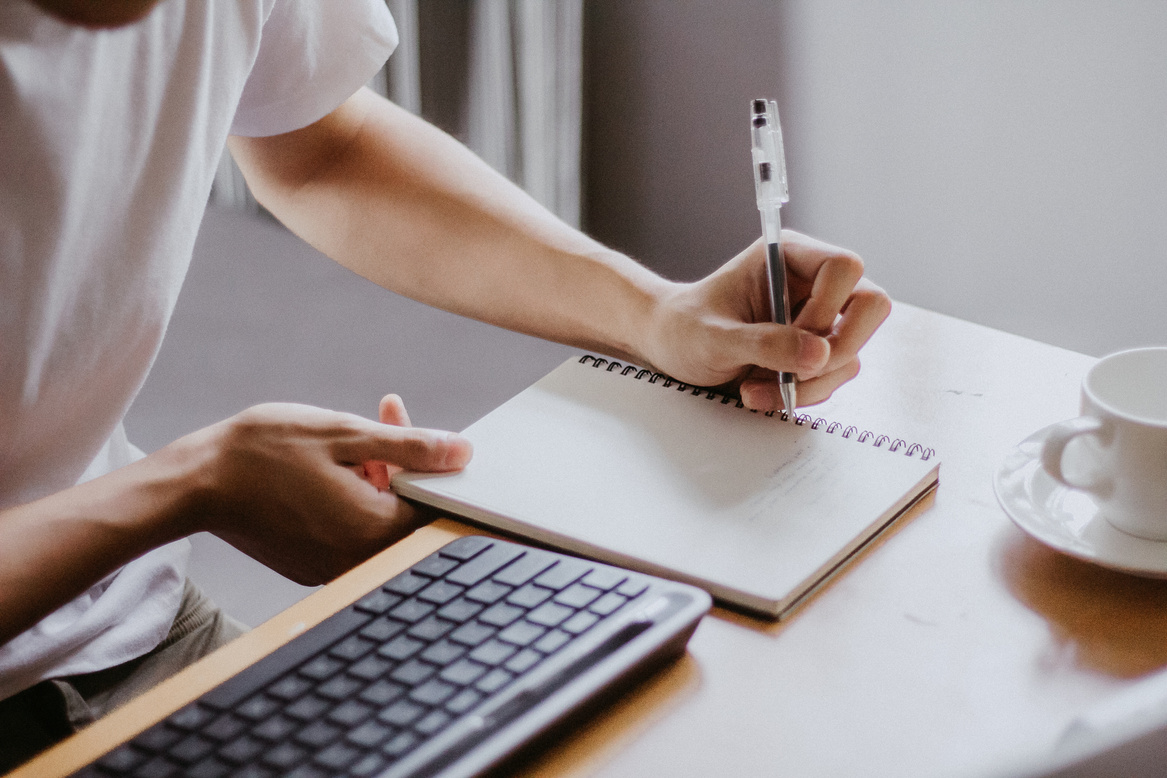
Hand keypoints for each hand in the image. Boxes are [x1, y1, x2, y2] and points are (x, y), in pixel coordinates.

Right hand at [178, 397, 471, 584]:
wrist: (196, 484)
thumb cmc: (264, 452)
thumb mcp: (345, 434)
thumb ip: (410, 447)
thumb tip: (462, 453)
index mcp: (374, 530)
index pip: (433, 502)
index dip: (430, 461)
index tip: (410, 428)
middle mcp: (358, 559)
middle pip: (407, 510)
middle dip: (402, 461)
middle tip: (382, 418)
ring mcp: (333, 566)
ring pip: (378, 518)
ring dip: (376, 475)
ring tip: (348, 438)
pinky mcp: (312, 564)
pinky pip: (350, 530)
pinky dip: (351, 497)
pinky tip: (329, 466)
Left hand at [642, 230, 890, 409]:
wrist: (670, 350)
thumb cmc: (683, 329)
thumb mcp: (713, 338)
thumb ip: (763, 343)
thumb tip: (819, 354)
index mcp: (788, 257)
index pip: (844, 267)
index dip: (828, 307)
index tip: (794, 335)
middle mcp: (811, 283)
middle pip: (870, 306)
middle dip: (838, 349)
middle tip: (796, 374)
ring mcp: (818, 318)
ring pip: (852, 350)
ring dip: (811, 381)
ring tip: (756, 389)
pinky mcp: (816, 350)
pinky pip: (836, 375)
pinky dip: (804, 392)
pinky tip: (762, 393)